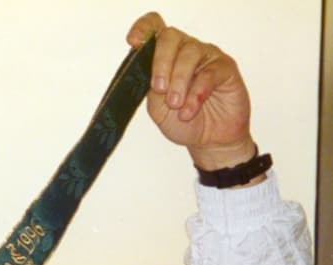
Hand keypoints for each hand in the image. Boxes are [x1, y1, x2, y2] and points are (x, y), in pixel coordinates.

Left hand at [127, 12, 256, 170]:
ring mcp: (206, 57)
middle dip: (161, 63)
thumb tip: (150, 75)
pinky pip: (209, 73)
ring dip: (179, 81)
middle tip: (160, 89)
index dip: (143, 29)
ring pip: (189, 53)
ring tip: (175, 105)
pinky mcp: (225, 68)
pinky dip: (196, 94)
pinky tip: (189, 111)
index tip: (133, 42)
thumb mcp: (158, 109)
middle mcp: (185, 51)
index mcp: (164, 58)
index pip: (153, 29)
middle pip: (170, 38)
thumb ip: (152, 89)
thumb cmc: (183, 122)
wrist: (209, 140)